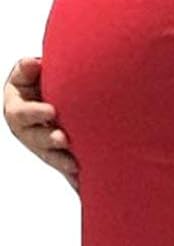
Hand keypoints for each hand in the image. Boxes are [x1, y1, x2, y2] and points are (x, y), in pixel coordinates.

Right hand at [3, 57, 79, 193]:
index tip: (51, 112)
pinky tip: (83, 182)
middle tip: (63, 139)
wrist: (58, 92)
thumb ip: (28, 69)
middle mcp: (27, 130)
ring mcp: (41, 144)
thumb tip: (31, 63)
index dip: (35, 113)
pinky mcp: (57, 154)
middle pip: (35, 139)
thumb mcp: (30, 72)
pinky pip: (64, 167)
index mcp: (17, 109)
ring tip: (74, 164)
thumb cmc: (41, 79)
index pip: (22, 113)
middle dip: (48, 140)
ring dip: (60, 160)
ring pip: (49, 155)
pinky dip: (73, 176)